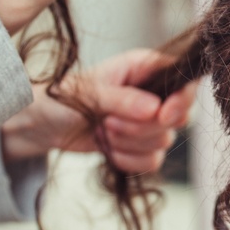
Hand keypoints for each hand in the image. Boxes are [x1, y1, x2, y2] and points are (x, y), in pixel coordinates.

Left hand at [0, 49, 196, 173]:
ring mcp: (149, 120)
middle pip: (178, 117)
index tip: (162, 115)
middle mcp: (153, 93)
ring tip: (102, 130)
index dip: (181, 100)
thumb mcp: (89, 93)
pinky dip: (128, 159)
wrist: (45, 123)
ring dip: (129, 143)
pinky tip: (107, 149)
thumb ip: (123, 99)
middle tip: (109, 121)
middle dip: (142, 128)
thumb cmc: (63, 97)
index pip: (183, 80)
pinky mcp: (141, 145)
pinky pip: (152, 160)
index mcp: (145, 68)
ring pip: (164, 142)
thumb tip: (155, 109)